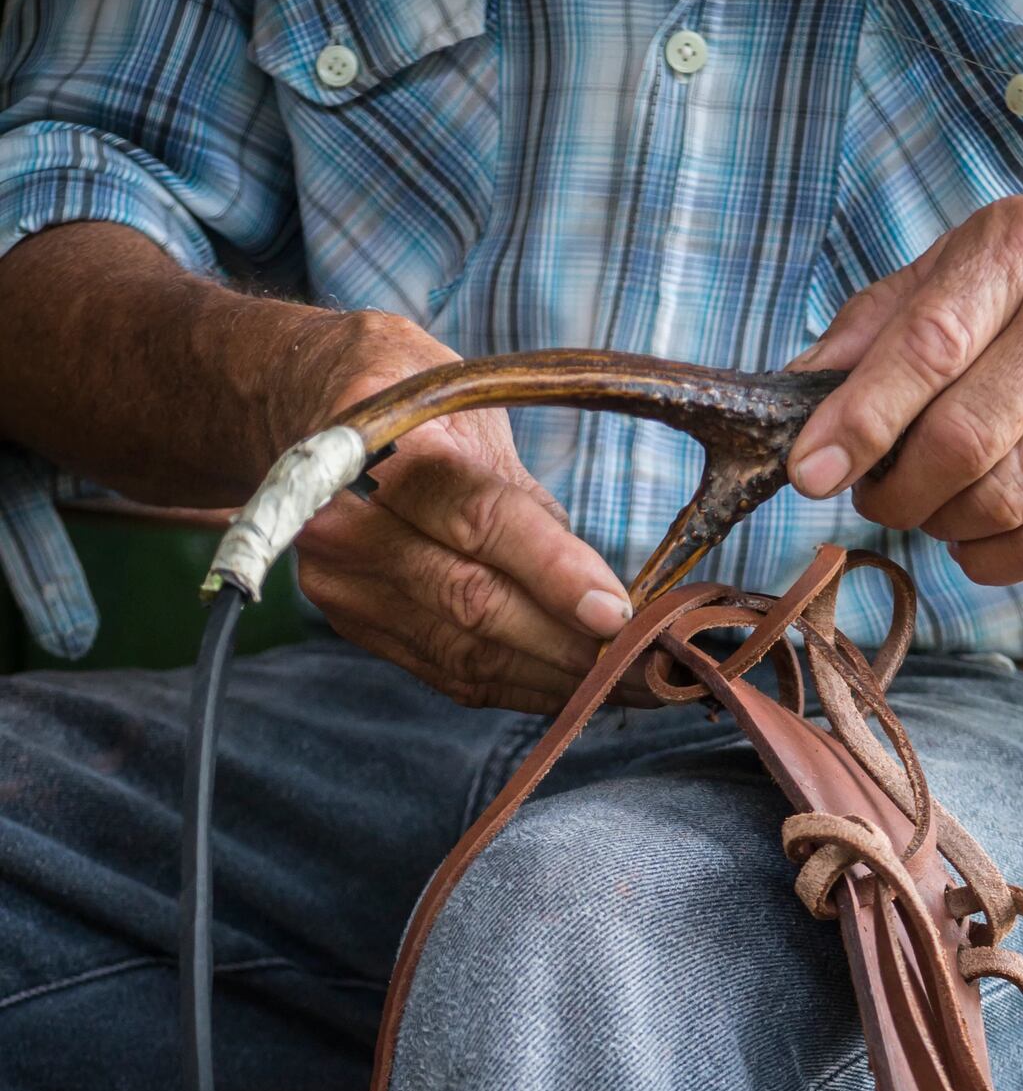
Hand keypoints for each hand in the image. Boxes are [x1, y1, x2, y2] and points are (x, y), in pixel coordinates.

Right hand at [282, 313, 633, 712]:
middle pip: (473, 604)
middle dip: (572, 646)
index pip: (479, 521)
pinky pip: (448, 672)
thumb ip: (528, 504)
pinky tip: (574, 691)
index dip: (554, 572)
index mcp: (385, 449)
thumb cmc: (408, 400)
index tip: (620, 611)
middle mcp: (348, 524)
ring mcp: (343, 583)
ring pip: (465, 653)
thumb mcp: (472, 412)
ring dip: (557, 680)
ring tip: (632, 685)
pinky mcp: (353, 624)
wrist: (300, 404)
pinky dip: (519, 685)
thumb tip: (604, 591)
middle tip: (652, 665)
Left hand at [785, 197, 1022, 585]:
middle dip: (895, 491)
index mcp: (1020, 249)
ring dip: (939, 523)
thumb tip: (793, 393)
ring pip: (1000, 502)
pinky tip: (974, 534)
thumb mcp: (960, 274)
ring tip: (931, 503)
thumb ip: (874, 327)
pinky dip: (987, 558)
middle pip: (961, 442)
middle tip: (875, 492)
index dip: (860, 420)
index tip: (810, 472)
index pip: (929, 345)